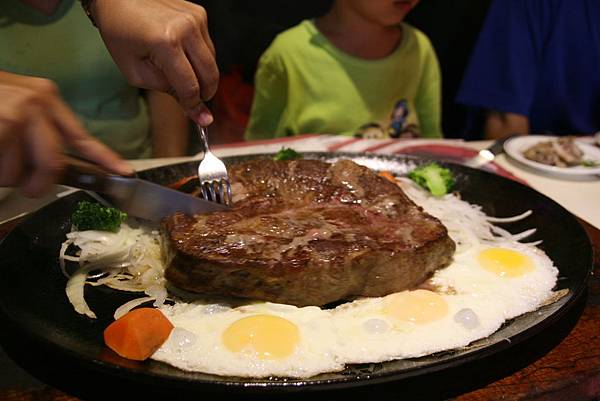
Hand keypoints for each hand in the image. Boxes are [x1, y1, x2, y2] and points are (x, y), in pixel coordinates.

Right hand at [0, 71, 131, 196]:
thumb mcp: (18, 104)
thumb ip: (41, 130)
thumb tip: (58, 168)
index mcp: (46, 98)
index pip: (82, 137)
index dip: (106, 159)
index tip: (125, 173)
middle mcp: (34, 104)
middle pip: (53, 165)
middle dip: (38, 184)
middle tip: (27, 187)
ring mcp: (13, 116)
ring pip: (18, 173)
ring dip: (4, 175)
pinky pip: (1, 171)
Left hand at [90, 0, 218, 124]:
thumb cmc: (121, 33)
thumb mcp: (136, 72)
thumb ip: (168, 91)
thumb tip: (199, 113)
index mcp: (166, 43)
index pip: (190, 86)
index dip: (195, 106)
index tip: (202, 121)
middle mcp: (186, 29)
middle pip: (209, 75)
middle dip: (204, 93)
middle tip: (193, 100)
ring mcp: (195, 19)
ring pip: (211, 61)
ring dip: (201, 74)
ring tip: (179, 71)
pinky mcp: (199, 14)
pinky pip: (208, 46)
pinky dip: (199, 56)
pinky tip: (181, 53)